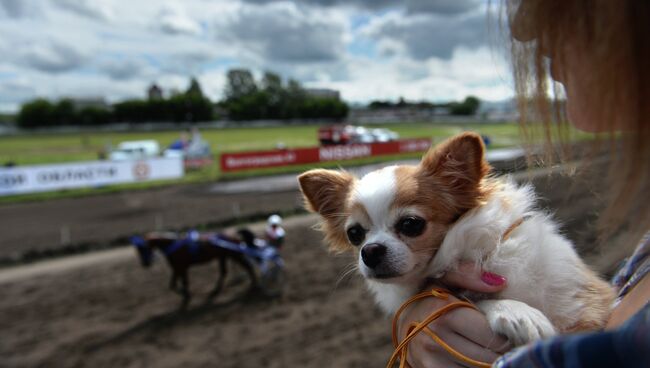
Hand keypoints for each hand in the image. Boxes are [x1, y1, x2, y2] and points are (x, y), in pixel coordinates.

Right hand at [397, 263, 511, 367]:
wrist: (403, 322)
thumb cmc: (431, 299)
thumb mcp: (446, 279)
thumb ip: (471, 275)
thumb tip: (500, 283)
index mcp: (445, 315)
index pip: (493, 337)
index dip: (506, 337)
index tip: (509, 333)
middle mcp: (436, 340)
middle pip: (488, 358)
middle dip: (501, 353)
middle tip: (506, 345)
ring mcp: (431, 361)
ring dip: (489, 363)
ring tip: (489, 352)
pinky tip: (475, 360)